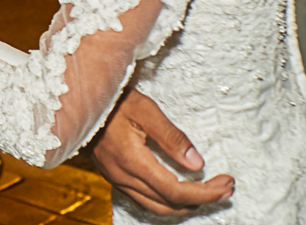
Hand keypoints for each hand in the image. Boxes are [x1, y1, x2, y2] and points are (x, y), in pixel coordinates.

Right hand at [91, 89, 233, 215]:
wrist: (78, 99)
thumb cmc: (112, 99)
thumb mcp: (145, 109)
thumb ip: (171, 136)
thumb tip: (197, 163)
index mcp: (131, 161)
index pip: (176, 191)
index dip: (205, 193)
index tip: (227, 182)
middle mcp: (122, 176)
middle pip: (169, 204)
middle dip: (202, 199)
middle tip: (225, 188)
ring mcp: (115, 178)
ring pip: (156, 207)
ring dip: (184, 204)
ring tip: (207, 192)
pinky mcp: (113, 175)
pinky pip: (143, 199)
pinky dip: (166, 200)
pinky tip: (178, 189)